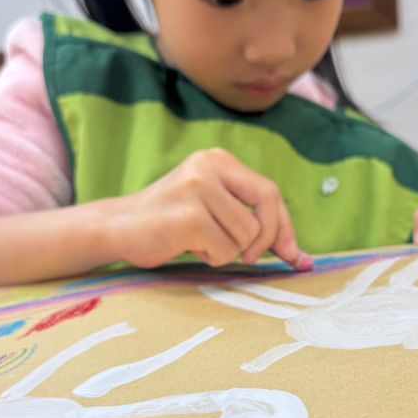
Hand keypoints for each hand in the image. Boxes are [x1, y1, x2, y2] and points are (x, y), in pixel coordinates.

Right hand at [108, 148, 311, 270]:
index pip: (270, 192)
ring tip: (200, 241)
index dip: (284, 227)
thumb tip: (300, 258)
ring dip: (228, 250)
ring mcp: (197, 188)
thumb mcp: (214, 209)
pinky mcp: (188, 215)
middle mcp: (209, 166)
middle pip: (267, 206)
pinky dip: (212, 257)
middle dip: (265, 239)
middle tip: (248, 256)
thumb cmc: (170, 223)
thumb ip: (252, 221)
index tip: (293, 255)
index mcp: (218, 160)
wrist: (117, 226)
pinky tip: (189, 246)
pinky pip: (224, 250)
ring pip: (246, 234)